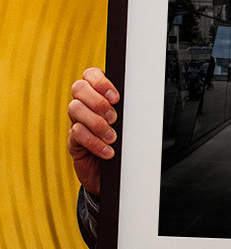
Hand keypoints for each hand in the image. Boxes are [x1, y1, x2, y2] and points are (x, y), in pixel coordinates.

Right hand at [67, 68, 119, 193]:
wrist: (115, 174)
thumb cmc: (125, 143)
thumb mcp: (128, 123)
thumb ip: (128, 109)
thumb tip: (139, 99)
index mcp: (99, 95)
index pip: (91, 75)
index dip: (100, 82)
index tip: (116, 97)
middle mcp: (85, 105)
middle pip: (79, 88)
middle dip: (98, 101)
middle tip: (114, 118)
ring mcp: (76, 122)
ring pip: (75, 109)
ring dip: (97, 123)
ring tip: (112, 137)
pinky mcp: (73, 141)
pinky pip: (76, 133)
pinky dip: (94, 142)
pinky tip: (107, 151)